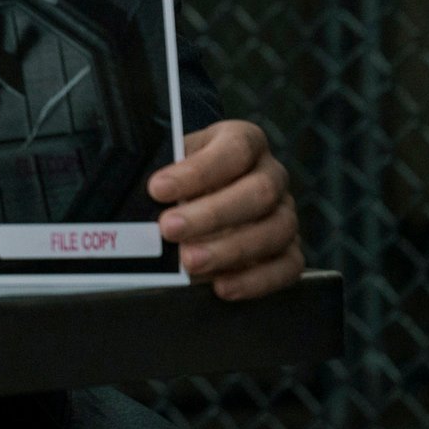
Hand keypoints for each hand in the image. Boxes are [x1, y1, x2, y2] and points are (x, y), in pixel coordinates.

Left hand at [149, 119, 301, 299]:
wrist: (198, 197)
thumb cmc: (181, 177)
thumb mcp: (171, 164)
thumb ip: (162, 176)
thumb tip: (139, 199)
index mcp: (244, 141)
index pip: (234, 150)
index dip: (197, 171)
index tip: (157, 188)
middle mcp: (272, 175)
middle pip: (258, 192)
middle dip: (211, 214)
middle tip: (169, 229)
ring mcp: (285, 213)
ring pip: (275, 231)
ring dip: (229, 250)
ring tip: (189, 262)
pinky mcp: (289, 250)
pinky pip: (287, 267)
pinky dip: (255, 280)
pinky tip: (222, 286)